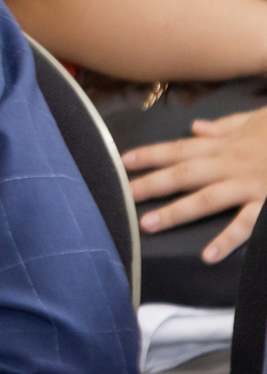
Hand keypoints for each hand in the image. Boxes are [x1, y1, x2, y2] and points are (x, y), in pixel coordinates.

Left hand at [123, 105, 266, 262]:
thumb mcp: (258, 119)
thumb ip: (226, 125)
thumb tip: (196, 126)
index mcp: (226, 144)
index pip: (180, 148)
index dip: (150, 154)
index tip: (122, 160)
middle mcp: (232, 163)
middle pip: (183, 173)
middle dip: (150, 184)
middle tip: (120, 194)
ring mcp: (250, 184)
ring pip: (207, 198)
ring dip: (177, 211)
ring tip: (148, 223)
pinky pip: (247, 223)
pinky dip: (228, 239)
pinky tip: (209, 255)